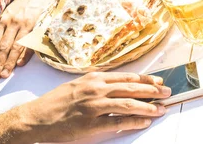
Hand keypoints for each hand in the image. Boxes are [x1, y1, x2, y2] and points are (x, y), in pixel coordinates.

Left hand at [0, 0, 52, 80]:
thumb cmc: (24, 3)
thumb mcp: (9, 11)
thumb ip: (2, 27)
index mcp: (4, 19)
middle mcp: (13, 23)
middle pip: (3, 47)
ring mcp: (26, 25)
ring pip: (15, 47)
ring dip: (9, 63)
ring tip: (4, 75)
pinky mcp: (38, 26)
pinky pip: (30, 43)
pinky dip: (25, 55)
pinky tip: (19, 65)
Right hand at [20, 72, 170, 142]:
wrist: (35, 119)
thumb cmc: (56, 103)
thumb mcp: (78, 86)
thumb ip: (98, 85)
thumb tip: (121, 86)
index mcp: (94, 79)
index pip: (127, 77)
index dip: (146, 80)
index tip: (158, 82)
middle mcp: (96, 89)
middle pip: (132, 88)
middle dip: (153, 91)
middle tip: (167, 93)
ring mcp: (94, 107)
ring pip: (129, 104)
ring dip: (148, 107)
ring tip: (161, 109)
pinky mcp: (91, 125)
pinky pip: (119, 122)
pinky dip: (135, 121)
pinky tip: (145, 121)